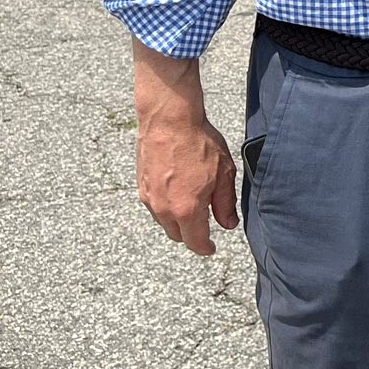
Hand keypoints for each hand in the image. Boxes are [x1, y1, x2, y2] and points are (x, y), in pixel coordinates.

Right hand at [132, 43, 236, 255]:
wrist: (169, 119)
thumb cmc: (199, 143)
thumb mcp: (223, 174)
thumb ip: (225, 204)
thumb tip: (228, 224)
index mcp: (186, 210)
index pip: (195, 242)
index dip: (205, 248)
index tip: (212, 248)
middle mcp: (163, 209)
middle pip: (178, 235)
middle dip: (192, 234)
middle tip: (207, 221)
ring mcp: (149, 198)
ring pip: (164, 222)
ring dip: (178, 220)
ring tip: (194, 202)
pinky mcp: (141, 186)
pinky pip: (155, 207)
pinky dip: (167, 207)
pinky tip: (179, 191)